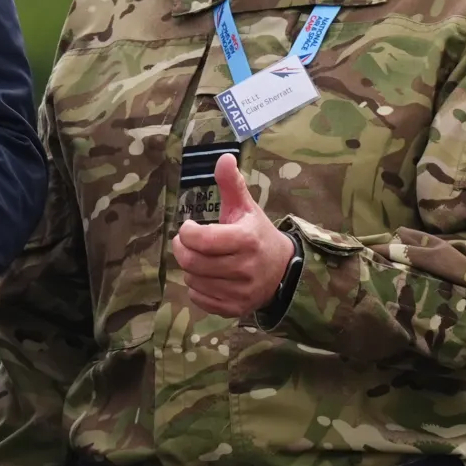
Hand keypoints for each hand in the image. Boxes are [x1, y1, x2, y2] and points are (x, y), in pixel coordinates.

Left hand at [171, 155, 293, 317]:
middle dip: (182, 249)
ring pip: (193, 280)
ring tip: (201, 258)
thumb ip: (232, 183)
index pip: (201, 240)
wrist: (284, 271)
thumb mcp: (246, 207)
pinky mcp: (235, 308)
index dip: (186, 232)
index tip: (190, 226)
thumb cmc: (257, 234)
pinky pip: (199, 299)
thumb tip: (224, 157)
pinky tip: (208, 276)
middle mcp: (244, 268)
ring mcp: (241, 292)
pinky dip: (197, 287)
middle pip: (192, 262)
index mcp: (246, 240)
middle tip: (186, 242)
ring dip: (190, 268)